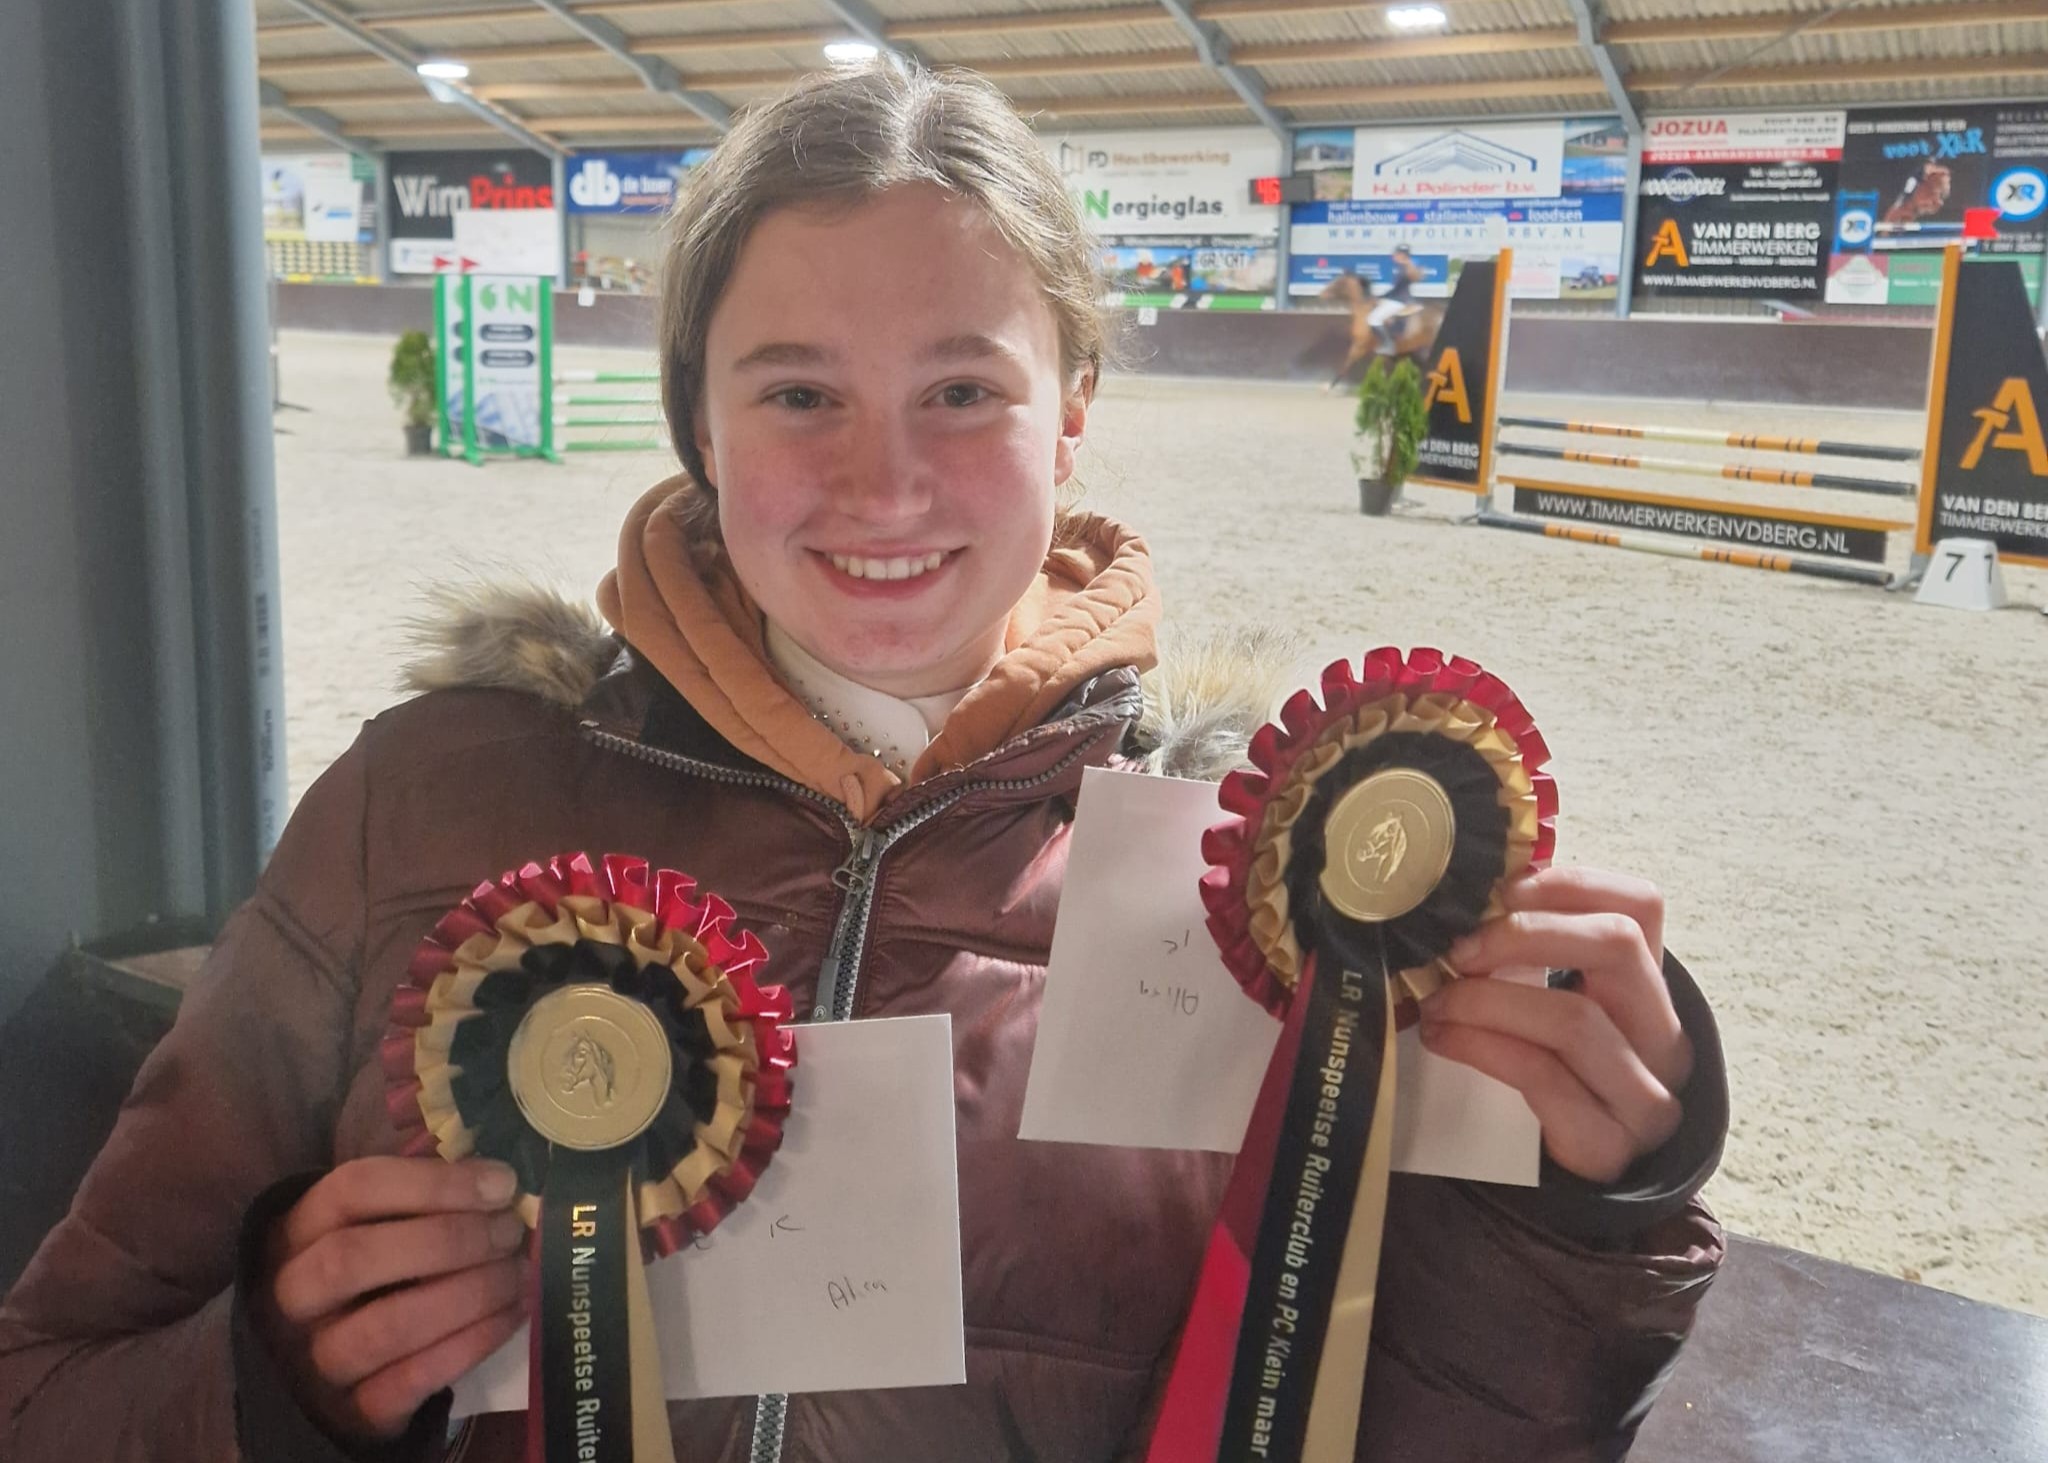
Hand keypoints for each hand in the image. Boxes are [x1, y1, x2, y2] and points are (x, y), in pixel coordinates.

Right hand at [259, 1156, 529, 1441]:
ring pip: (385, 1326)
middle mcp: (295, 1293)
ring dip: (468, 1294)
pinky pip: (411, 1379)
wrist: (343, 1365)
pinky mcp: (353, 1409)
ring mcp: (317, 1356)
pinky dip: (472, 1343)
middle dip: (447, 1239)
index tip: (500, 1184)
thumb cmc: (377, 1269)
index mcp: (300, 1229)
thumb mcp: (383, 1220)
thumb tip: (498, 1170)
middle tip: (509, 1231)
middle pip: (353, 1258)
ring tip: (517, 1273)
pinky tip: (513, 1314)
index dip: (433, 1183)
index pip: (352, 1189)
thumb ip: (427, 1189)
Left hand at [1417, 867, 1693, 1184]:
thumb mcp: (1555, 1002)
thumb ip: (1531, 951)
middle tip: (1458, 949)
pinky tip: (1443, 1038)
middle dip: (1523, 935)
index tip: (1499, 890)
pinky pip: (1542, 1077)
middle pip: (1617, 946)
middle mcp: (1665, 1036)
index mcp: (1651, 986)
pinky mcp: (1607, 1146)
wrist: (1568, 1167)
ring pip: (1574, 1018)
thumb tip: (1466, 897)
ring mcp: (1645, 1095)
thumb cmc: (1552, 1068)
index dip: (1568, 885)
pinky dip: (1482, 1048)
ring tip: (1436, 1002)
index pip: (1642, 905)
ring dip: (1487, 1000)